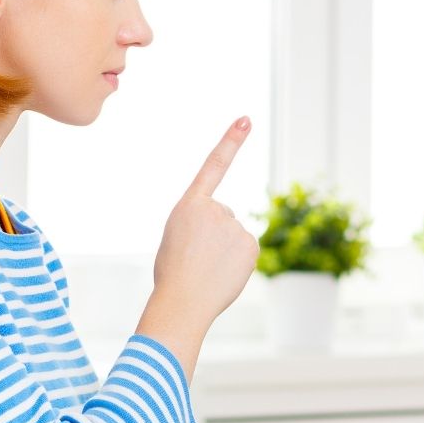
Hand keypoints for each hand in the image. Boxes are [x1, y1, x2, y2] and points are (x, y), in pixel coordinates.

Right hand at [145, 118, 259, 335]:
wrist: (182, 303)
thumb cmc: (172, 273)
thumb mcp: (176, 236)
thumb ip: (201, 224)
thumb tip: (230, 233)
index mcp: (190, 205)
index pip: (213, 165)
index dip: (231, 141)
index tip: (246, 119)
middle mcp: (216, 210)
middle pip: (222, 216)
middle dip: (214, 234)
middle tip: (196, 257)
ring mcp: (235, 227)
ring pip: (234, 235)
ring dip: (225, 250)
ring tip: (207, 267)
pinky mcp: (251, 245)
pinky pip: (245, 249)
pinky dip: (237, 261)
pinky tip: (223, 273)